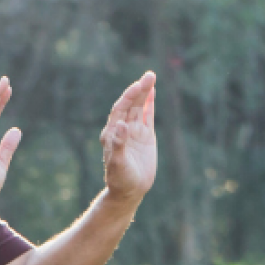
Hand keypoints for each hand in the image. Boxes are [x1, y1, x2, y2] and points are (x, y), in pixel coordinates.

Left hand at [100, 72, 157, 201]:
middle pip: (130, 104)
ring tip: (151, 77)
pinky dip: (149, 104)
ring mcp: (134, 131)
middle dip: (139, 90)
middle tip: (150, 75)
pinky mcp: (145, 136)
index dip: (128, 96)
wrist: (129, 190)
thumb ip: (118, 145)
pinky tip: (152, 92)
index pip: (120, 109)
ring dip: (144, 93)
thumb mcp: (118, 163)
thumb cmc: (120, 179)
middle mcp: (122, 129)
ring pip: (139, 107)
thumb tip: (121, 125)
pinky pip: (147, 116)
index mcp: (112, 133)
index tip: (138, 85)